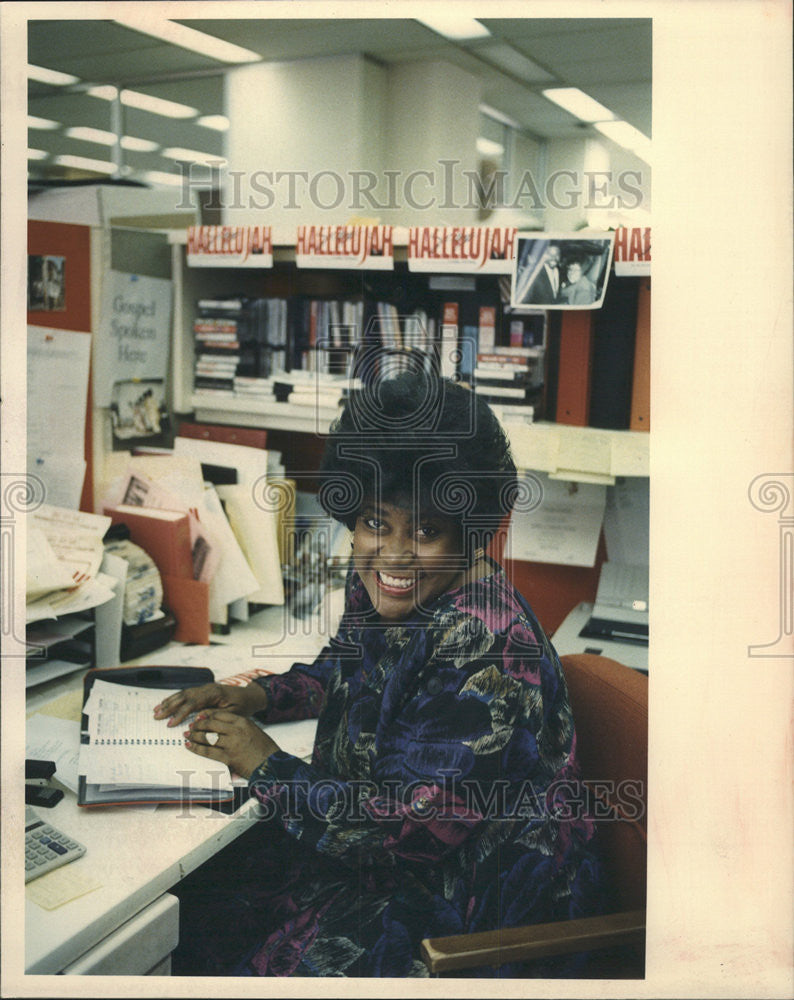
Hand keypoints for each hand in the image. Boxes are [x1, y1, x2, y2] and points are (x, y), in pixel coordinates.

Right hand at [153, 683, 267, 726]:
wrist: (250, 696)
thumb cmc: (243, 706)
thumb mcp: (232, 714)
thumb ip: (215, 715)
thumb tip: (197, 719)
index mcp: (215, 693)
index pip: (193, 703)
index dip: (181, 713)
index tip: (171, 724)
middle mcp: (207, 688)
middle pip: (184, 696)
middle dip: (169, 707)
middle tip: (157, 716)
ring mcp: (204, 688)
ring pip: (183, 694)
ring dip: (169, 702)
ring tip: (156, 711)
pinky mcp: (202, 692)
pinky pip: (186, 695)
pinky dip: (174, 700)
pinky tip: (165, 704)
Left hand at [183, 711, 279, 779]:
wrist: (271, 764)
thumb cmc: (263, 748)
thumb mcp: (253, 730)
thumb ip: (238, 726)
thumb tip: (220, 726)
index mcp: (243, 722)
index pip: (220, 714)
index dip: (207, 715)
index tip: (199, 717)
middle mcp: (236, 731)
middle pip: (211, 724)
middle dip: (198, 725)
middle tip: (191, 726)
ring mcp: (232, 744)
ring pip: (207, 737)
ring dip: (195, 736)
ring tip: (188, 735)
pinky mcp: (228, 758)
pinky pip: (208, 752)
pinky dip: (196, 748)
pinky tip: (189, 746)